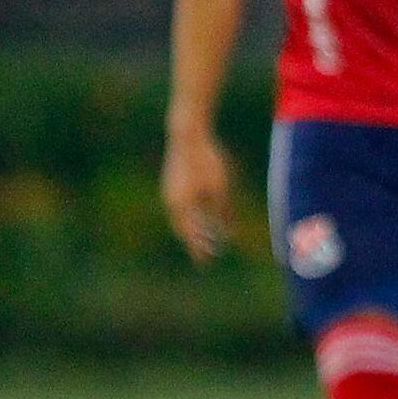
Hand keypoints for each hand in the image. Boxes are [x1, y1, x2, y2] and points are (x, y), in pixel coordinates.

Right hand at [161, 128, 232, 263]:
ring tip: (200, 240)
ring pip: (179, 219)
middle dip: (195, 243)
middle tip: (204, 256)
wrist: (187, 135)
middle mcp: (172, 203)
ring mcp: (169, 192)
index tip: (206, 263)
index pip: (192, 235)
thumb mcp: (221, 189)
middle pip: (184, 230)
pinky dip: (188, 217)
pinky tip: (196, 218)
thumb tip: (228, 233)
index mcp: (183, 207)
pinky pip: (179, 208)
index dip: (199, 249)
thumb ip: (223, 212)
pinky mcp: (171, 183)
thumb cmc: (207, 162)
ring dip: (191, 231)